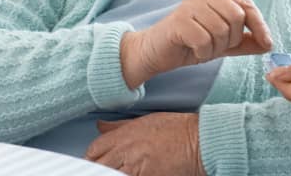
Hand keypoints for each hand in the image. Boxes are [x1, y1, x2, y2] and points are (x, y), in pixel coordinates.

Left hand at [86, 113, 204, 175]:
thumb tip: (100, 126)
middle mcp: (126, 151)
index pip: (95, 149)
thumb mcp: (145, 121)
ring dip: (112, 174)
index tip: (94, 161)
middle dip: (97, 169)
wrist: (199, 141)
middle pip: (98, 165)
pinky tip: (134, 175)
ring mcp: (136, 169)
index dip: (91, 157)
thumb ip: (119, 126)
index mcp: (125, 135)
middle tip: (102, 170)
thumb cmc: (177, 129)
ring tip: (120, 171)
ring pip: (111, 175)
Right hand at [121, 0, 272, 87]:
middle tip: (216, 47)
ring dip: (215, 49)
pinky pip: (204, 40)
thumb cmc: (188, 45)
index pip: (246, 5)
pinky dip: (203, 53)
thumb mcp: (221, 45)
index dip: (260, 25)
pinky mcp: (179, 21)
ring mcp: (191, 6)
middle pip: (237, 17)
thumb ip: (244, 43)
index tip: (268, 44)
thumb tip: (268, 44)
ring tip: (202, 49)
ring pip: (222, 30)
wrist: (153, 52)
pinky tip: (193, 51)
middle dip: (232, 40)